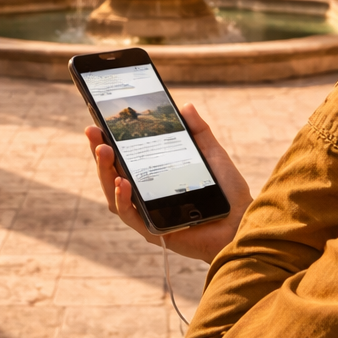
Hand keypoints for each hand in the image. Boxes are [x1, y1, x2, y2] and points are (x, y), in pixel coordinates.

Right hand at [85, 103, 252, 263]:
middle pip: (113, 173)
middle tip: (93, 131)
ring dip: (105, 172)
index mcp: (155, 177)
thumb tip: (185, 106)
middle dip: (100, 152)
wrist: (244, 222)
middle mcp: (146, 195)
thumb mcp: (212, 155)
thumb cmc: (228, 193)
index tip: (98, 121)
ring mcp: (147, 214)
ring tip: (105, 151)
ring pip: (114, 194)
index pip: (125, 157)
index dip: (109, 141)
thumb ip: (198, 132)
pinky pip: (130, 216)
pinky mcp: (152, 231)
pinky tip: (122, 182)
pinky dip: (123, 199)